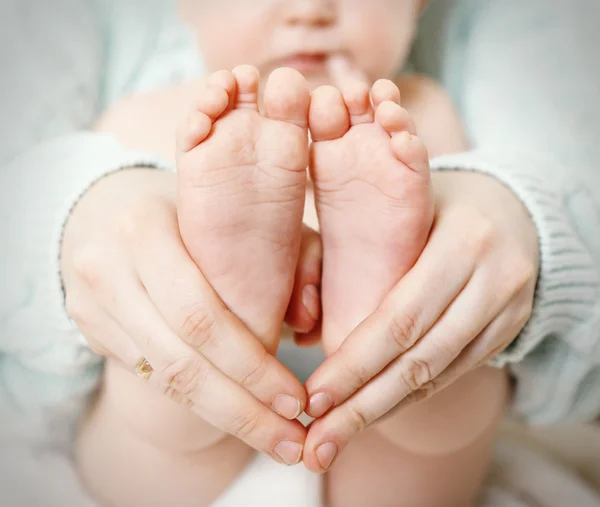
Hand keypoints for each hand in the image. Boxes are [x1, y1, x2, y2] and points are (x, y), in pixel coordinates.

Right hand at [61, 168, 319, 461]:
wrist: (110, 210)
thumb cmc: (197, 212)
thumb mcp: (248, 212)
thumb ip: (293, 253)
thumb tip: (310, 322)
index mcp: (147, 227)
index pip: (202, 313)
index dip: (252, 365)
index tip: (299, 399)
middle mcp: (108, 267)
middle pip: (181, 359)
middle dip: (244, 409)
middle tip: (293, 440)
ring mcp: (91, 302)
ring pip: (165, 379)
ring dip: (226, 417)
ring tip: (275, 440)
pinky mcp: (89, 328)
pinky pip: (151, 376)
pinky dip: (199, 400)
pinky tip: (237, 412)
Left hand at [302, 171, 538, 471]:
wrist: (514, 207)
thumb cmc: (436, 203)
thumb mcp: (403, 205)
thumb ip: (361, 248)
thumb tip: (302, 324)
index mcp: (463, 240)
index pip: (401, 316)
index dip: (354, 363)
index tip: (313, 397)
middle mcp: (494, 279)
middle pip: (420, 357)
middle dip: (362, 404)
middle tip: (317, 441)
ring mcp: (508, 309)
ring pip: (438, 374)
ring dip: (383, 411)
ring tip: (337, 437)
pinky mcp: (510, 329)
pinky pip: (455, 372)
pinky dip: (411, 396)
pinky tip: (375, 411)